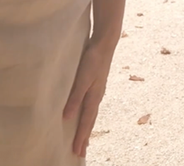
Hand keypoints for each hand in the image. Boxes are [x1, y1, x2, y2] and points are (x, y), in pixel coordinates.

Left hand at [63, 37, 115, 157]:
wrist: (105, 44)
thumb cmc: (93, 60)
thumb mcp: (82, 79)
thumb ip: (75, 97)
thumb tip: (66, 118)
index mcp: (94, 97)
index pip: (86, 122)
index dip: (81, 137)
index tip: (77, 151)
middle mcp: (97, 97)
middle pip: (90, 121)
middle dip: (85, 137)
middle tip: (80, 152)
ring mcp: (98, 91)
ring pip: (91, 115)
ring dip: (87, 128)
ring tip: (84, 139)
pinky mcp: (96, 86)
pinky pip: (91, 107)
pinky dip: (88, 117)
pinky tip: (86, 116)